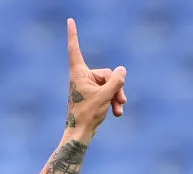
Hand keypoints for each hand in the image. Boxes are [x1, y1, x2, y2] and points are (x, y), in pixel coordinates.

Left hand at [63, 18, 125, 134]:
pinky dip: (113, 102)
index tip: (70, 20)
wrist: (80, 134)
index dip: (73, 34)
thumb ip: (116, 82)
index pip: (75, 48)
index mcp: (78, 73)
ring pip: (109, 85)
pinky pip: (107, 93)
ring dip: (116, 97)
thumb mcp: (105, 96)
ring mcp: (88, 87)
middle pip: (106, 73)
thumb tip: (122, 70)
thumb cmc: (87, 114)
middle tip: (121, 101)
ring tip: (119, 111)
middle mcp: (82, 77)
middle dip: (116, 87)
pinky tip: (117, 113)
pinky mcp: (93, 96)